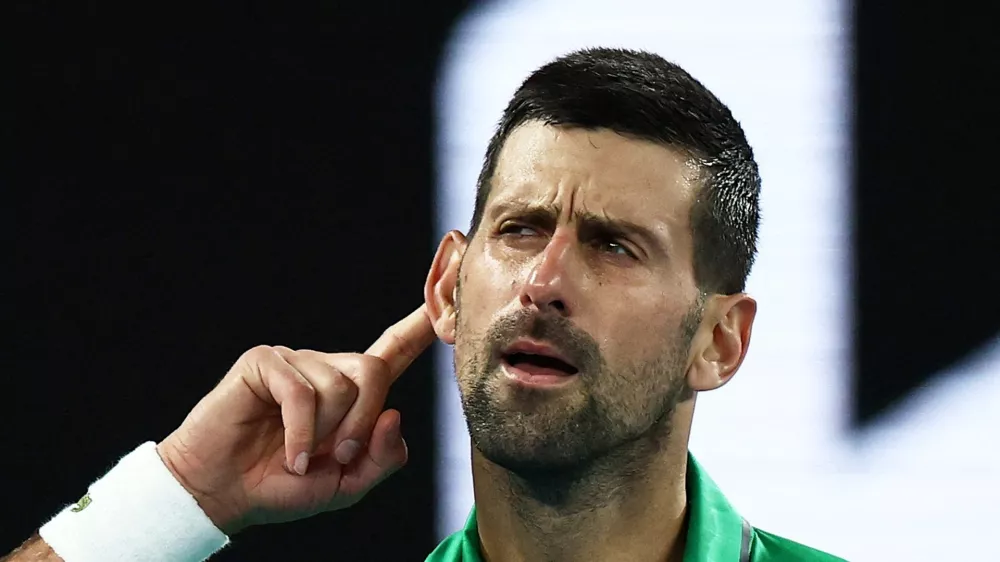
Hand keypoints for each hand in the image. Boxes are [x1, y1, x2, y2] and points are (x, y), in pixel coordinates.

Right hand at [155, 306, 435, 534]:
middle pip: (375, 370)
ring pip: (339, 385)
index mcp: (350, 392)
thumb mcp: (346, 484)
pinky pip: (301, 392)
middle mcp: (326, 368)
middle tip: (337, 456)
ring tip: (300, 454)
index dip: (418, 328)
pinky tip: (288, 455)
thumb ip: (382, 458)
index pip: (392, 351)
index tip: (441, 304)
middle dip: (363, 422)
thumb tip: (394, 414)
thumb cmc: (281, 486)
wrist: (223, 494)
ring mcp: (295, 361)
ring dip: (324, 433)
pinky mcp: (264, 362)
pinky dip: (300, 433)